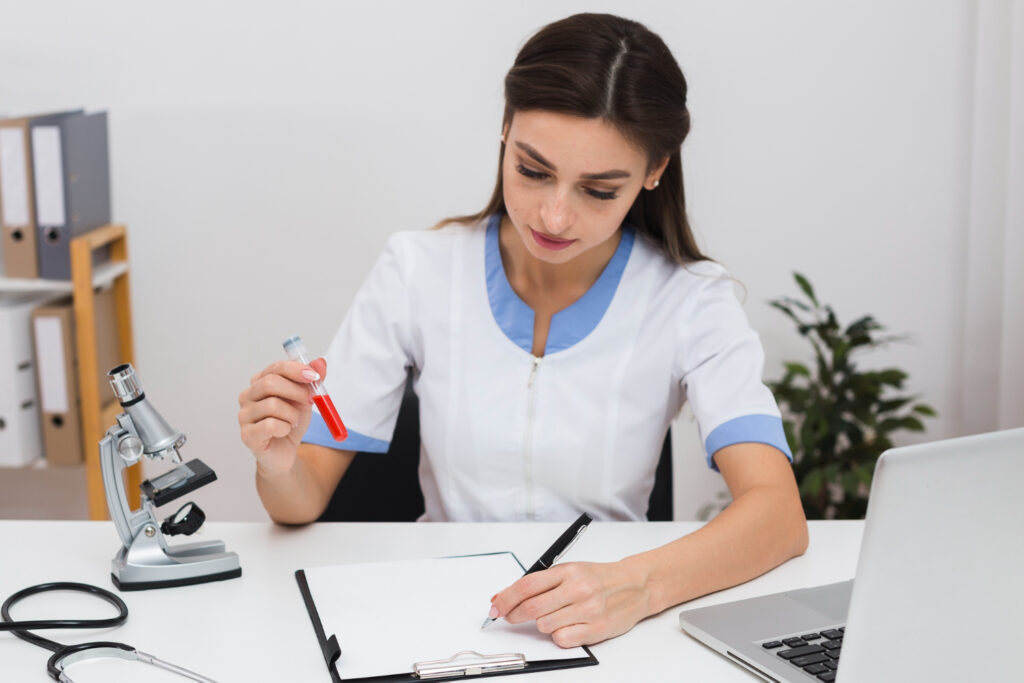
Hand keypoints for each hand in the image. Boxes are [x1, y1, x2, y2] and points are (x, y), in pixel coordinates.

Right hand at [238, 357, 326, 475]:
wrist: (285, 452)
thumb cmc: (291, 422)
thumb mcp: (305, 399)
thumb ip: (312, 380)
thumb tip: (320, 362)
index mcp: (260, 382)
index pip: (276, 368)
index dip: (296, 370)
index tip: (314, 377)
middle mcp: (247, 396)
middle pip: (270, 383)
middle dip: (296, 391)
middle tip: (309, 401)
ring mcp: (244, 415)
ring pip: (272, 405)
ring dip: (292, 414)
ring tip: (294, 421)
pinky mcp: (247, 434)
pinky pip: (271, 425)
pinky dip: (285, 428)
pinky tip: (284, 431)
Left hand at [490, 559, 652, 647]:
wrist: (636, 586)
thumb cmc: (600, 578)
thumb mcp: (571, 571)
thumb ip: (541, 583)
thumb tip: (505, 596)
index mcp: (568, 571)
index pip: (527, 585)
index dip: (506, 598)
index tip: (495, 606)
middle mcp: (578, 589)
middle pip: (532, 607)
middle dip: (514, 615)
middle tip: (509, 616)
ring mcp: (588, 610)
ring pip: (545, 626)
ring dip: (542, 624)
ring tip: (554, 616)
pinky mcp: (596, 629)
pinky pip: (562, 639)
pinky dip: (559, 636)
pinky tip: (566, 626)